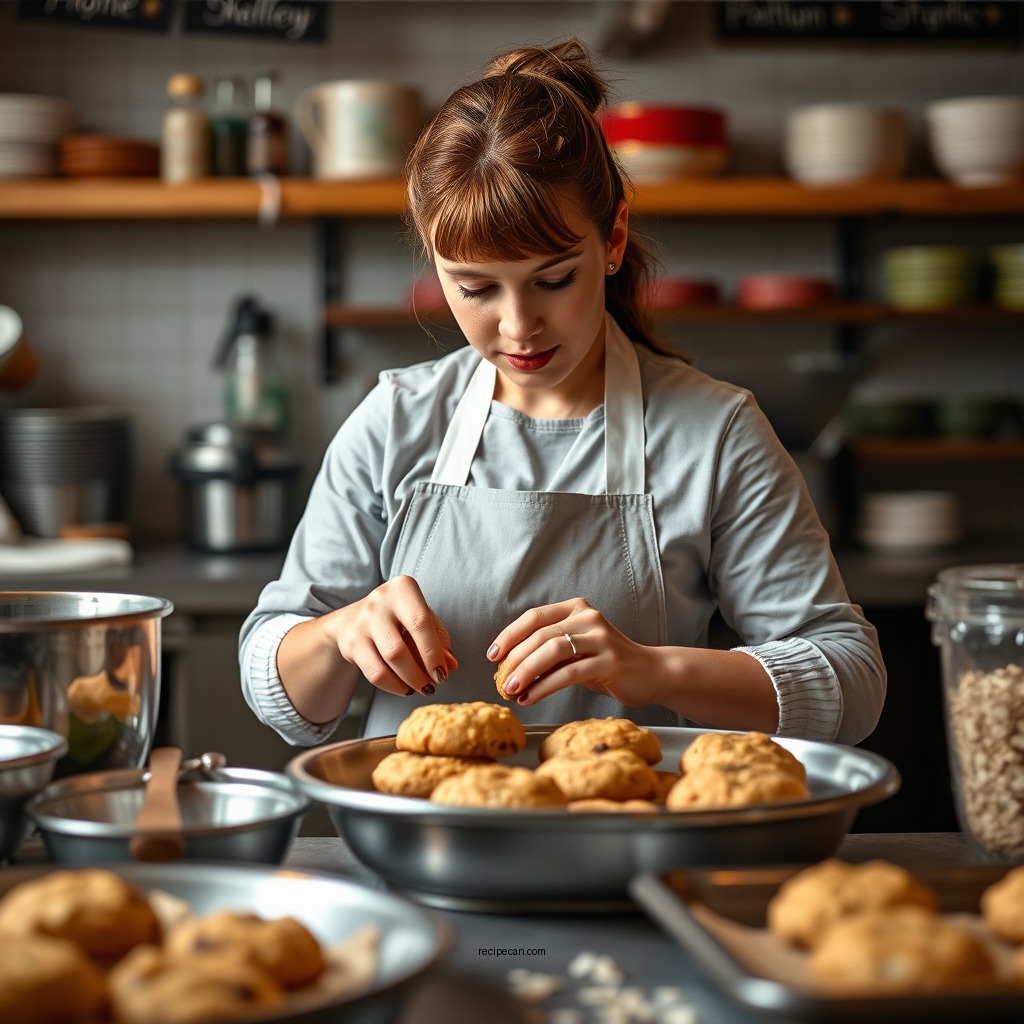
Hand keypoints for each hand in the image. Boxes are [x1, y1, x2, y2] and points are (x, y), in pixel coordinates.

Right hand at [329, 575, 456, 696]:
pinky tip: (405, 687)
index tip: (443, 673)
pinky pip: (375, 673)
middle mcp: (380, 601)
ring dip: (409, 681)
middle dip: (420, 673)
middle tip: (433, 685)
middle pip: (401, 647)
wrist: (354, 619)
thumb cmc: (399, 617)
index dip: (434, 653)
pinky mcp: (351, 643)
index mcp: (403, 588)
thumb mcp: (422, 616)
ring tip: (422, 687)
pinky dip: (394, 685)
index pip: (421, 622)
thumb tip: (450, 665)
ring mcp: (362, 622)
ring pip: (388, 661)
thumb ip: (439, 638)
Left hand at [487, 598, 660, 707]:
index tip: (493, 655)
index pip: (535, 617)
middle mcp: (588, 618)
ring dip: (527, 671)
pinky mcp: (609, 662)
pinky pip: (568, 673)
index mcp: (577, 609)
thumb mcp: (576, 651)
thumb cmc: (607, 663)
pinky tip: (531, 697)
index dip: (510, 635)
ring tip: (511, 689)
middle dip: (515, 659)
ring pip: (552, 650)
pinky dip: (544, 687)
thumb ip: (549, 652)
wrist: (652, 673)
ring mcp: (601, 638)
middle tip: (500, 680)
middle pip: (540, 634)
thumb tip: (509, 667)